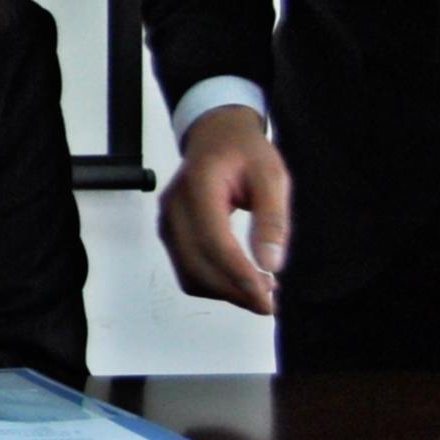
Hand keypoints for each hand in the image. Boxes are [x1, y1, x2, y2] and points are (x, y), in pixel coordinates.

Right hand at [157, 105, 292, 314]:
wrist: (215, 136)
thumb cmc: (243, 151)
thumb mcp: (272, 175)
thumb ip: (272, 219)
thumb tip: (271, 263)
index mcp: (198, 185)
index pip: (213, 241)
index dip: (239, 275)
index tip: (267, 298)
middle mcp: (174, 206)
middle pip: (197, 265)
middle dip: (234, 292)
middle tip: (270, 304)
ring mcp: (167, 221)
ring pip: (189, 275)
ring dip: (224, 292)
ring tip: (258, 291)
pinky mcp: (170, 233)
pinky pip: (187, 271)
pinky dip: (212, 285)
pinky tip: (238, 281)